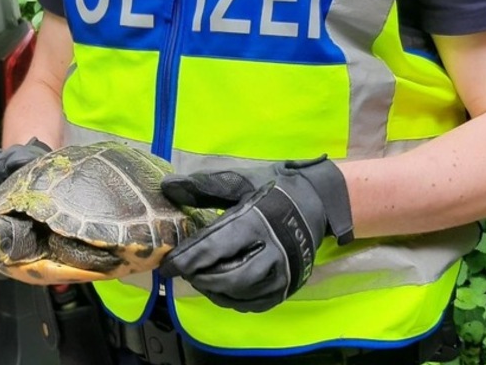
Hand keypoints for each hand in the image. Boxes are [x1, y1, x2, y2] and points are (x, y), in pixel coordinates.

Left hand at [158, 156, 352, 312]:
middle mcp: (272, 252)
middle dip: (199, 277)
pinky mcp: (288, 287)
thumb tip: (168, 187)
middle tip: (184, 272)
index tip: (167, 266)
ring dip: (213, 290)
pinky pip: (254, 304)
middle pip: (227, 278)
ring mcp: (283, 273)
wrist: (318, 201)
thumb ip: (204, 187)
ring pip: (240, 294)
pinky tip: (220, 290)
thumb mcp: (240, 181)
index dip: (186, 260)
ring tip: (199, 278)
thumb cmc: (274, 189)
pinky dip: (232, 300)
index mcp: (256, 222)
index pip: (213, 248)